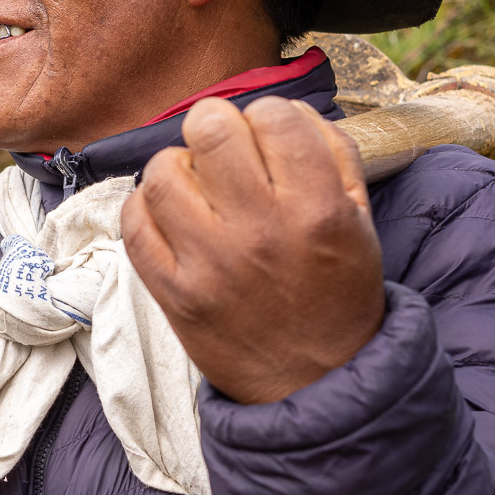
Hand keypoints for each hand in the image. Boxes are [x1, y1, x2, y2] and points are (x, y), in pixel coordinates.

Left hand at [121, 96, 385, 403]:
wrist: (316, 384)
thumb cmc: (338, 293)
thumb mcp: (360, 220)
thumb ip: (333, 153)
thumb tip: (286, 110)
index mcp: (318, 210)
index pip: (275, 114)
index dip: (269, 116)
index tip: (269, 138)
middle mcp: (262, 233)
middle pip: (210, 128)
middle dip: (216, 127)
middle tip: (224, 152)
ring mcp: (211, 265)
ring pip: (163, 170)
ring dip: (179, 168)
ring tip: (198, 187)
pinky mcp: (173, 294)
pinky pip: (134, 222)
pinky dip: (146, 208)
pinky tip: (171, 216)